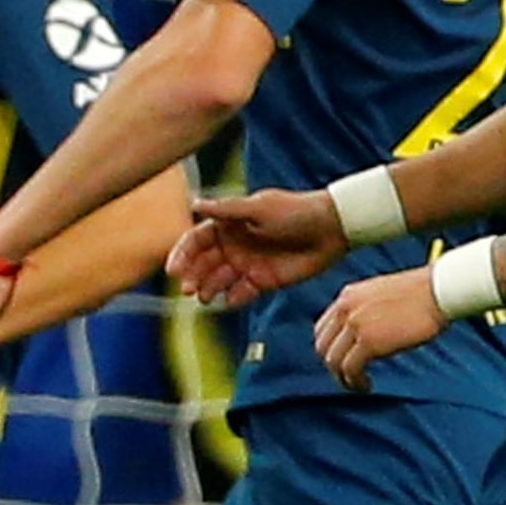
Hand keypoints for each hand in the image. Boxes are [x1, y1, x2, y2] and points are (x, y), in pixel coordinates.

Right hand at [173, 184, 346, 308]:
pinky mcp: (263, 282)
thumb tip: (195, 204)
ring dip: (208, 289)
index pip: (196, 240)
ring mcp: (247, 265)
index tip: (174, 269)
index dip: (182, 254)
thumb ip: (227, 210)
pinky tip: (230, 300)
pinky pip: (241, 293)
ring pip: (218, 281)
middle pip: (203, 264)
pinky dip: (233, 298)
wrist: (331, 229)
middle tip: (188, 289)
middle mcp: (233, 245)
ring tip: (204, 297)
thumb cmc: (295, 211)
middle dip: (192, 276)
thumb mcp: (259, 208)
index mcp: (228, 225)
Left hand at [312, 265, 446, 391]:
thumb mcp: (383, 295)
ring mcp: (355, 324)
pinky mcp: (369, 341)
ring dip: (343, 378)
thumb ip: (367, 310)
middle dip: (334, 366)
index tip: (343, 361)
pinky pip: (350, 369)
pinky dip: (355, 382)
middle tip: (350, 377)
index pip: (322, 329)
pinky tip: (367, 386)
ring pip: (333, 361)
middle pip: (323, 347)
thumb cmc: (422, 295)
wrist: (438, 291)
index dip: (330, 349)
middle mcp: (345, 309)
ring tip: (359, 385)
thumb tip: (366, 332)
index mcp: (348, 296)